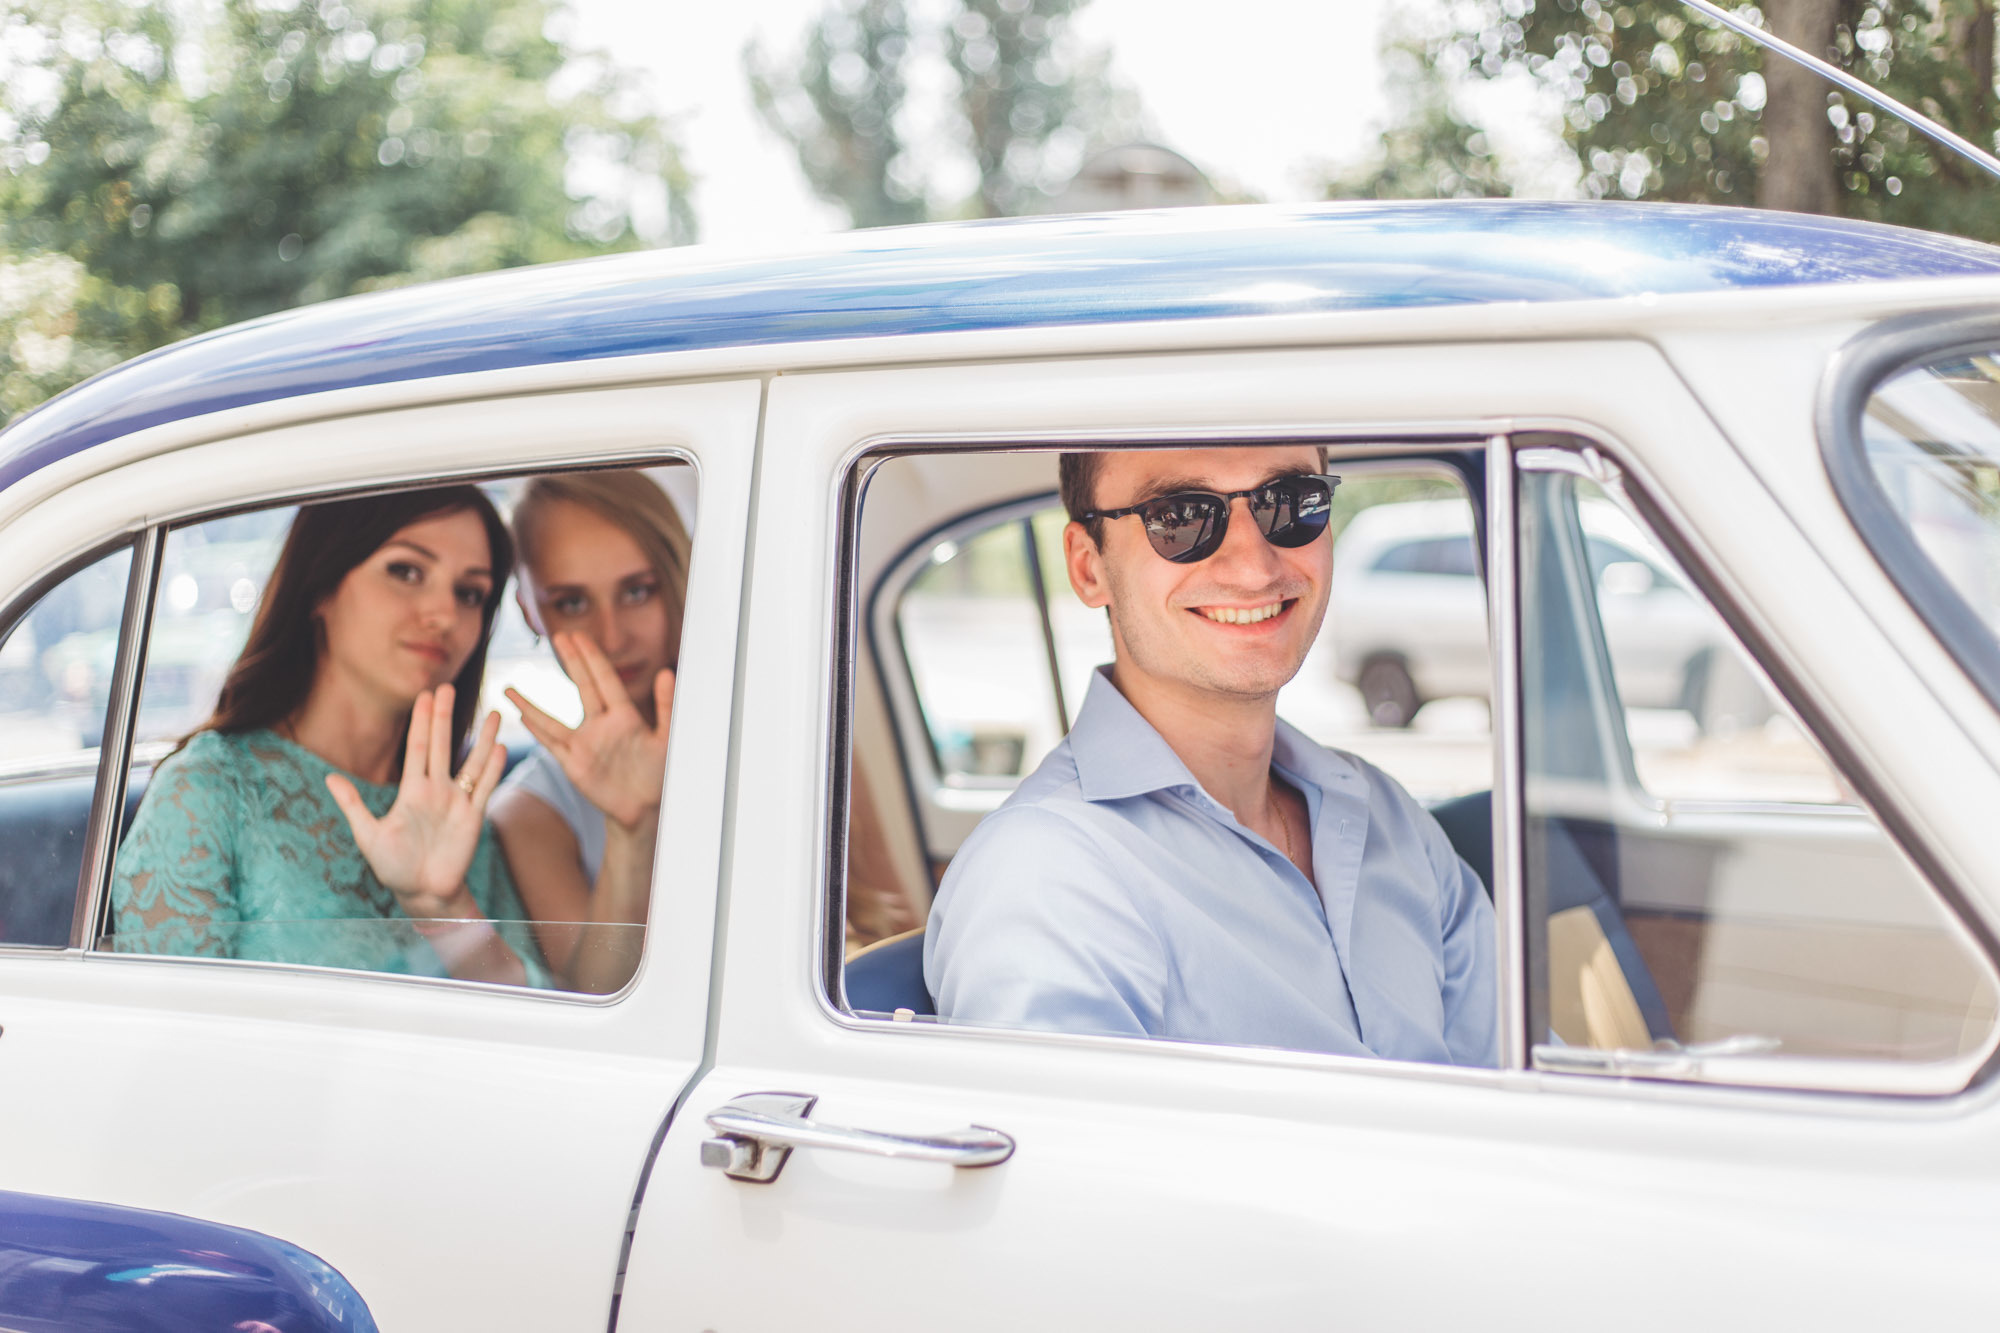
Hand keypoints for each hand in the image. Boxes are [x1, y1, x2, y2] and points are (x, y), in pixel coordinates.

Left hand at [325, 685, 506, 918]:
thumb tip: (329, 777)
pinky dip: (492, 769)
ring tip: (495, 714)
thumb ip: (352, 804)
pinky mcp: (473, 818)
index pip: (418, 748)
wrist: (422, 893)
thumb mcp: (367, 835)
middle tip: (445, 686)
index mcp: (412, 791)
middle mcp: (437, 790)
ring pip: (472, 762)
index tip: (424, 695)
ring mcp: (457, 802)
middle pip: (443, 746)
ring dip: (483, 738)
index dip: (421, 721)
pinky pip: (484, 788)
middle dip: (443, 717)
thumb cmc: (394, 866)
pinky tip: (500, 748)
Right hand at [506, 631, 673, 831]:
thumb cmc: (657, 774)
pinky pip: (551, 744)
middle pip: (582, 687)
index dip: (591, 657)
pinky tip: (521, 717)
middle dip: (571, 661)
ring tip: (510, 687)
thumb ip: (666, 707)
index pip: (604, 679)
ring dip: (531, 704)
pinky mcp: (574, 764)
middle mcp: (601, 725)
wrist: (645, 808)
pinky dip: (536, 730)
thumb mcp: (666, 739)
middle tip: (559, 636)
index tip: (579, 636)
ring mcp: (584, 744)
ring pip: (552, 718)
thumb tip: (666, 672)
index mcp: (624, 716)